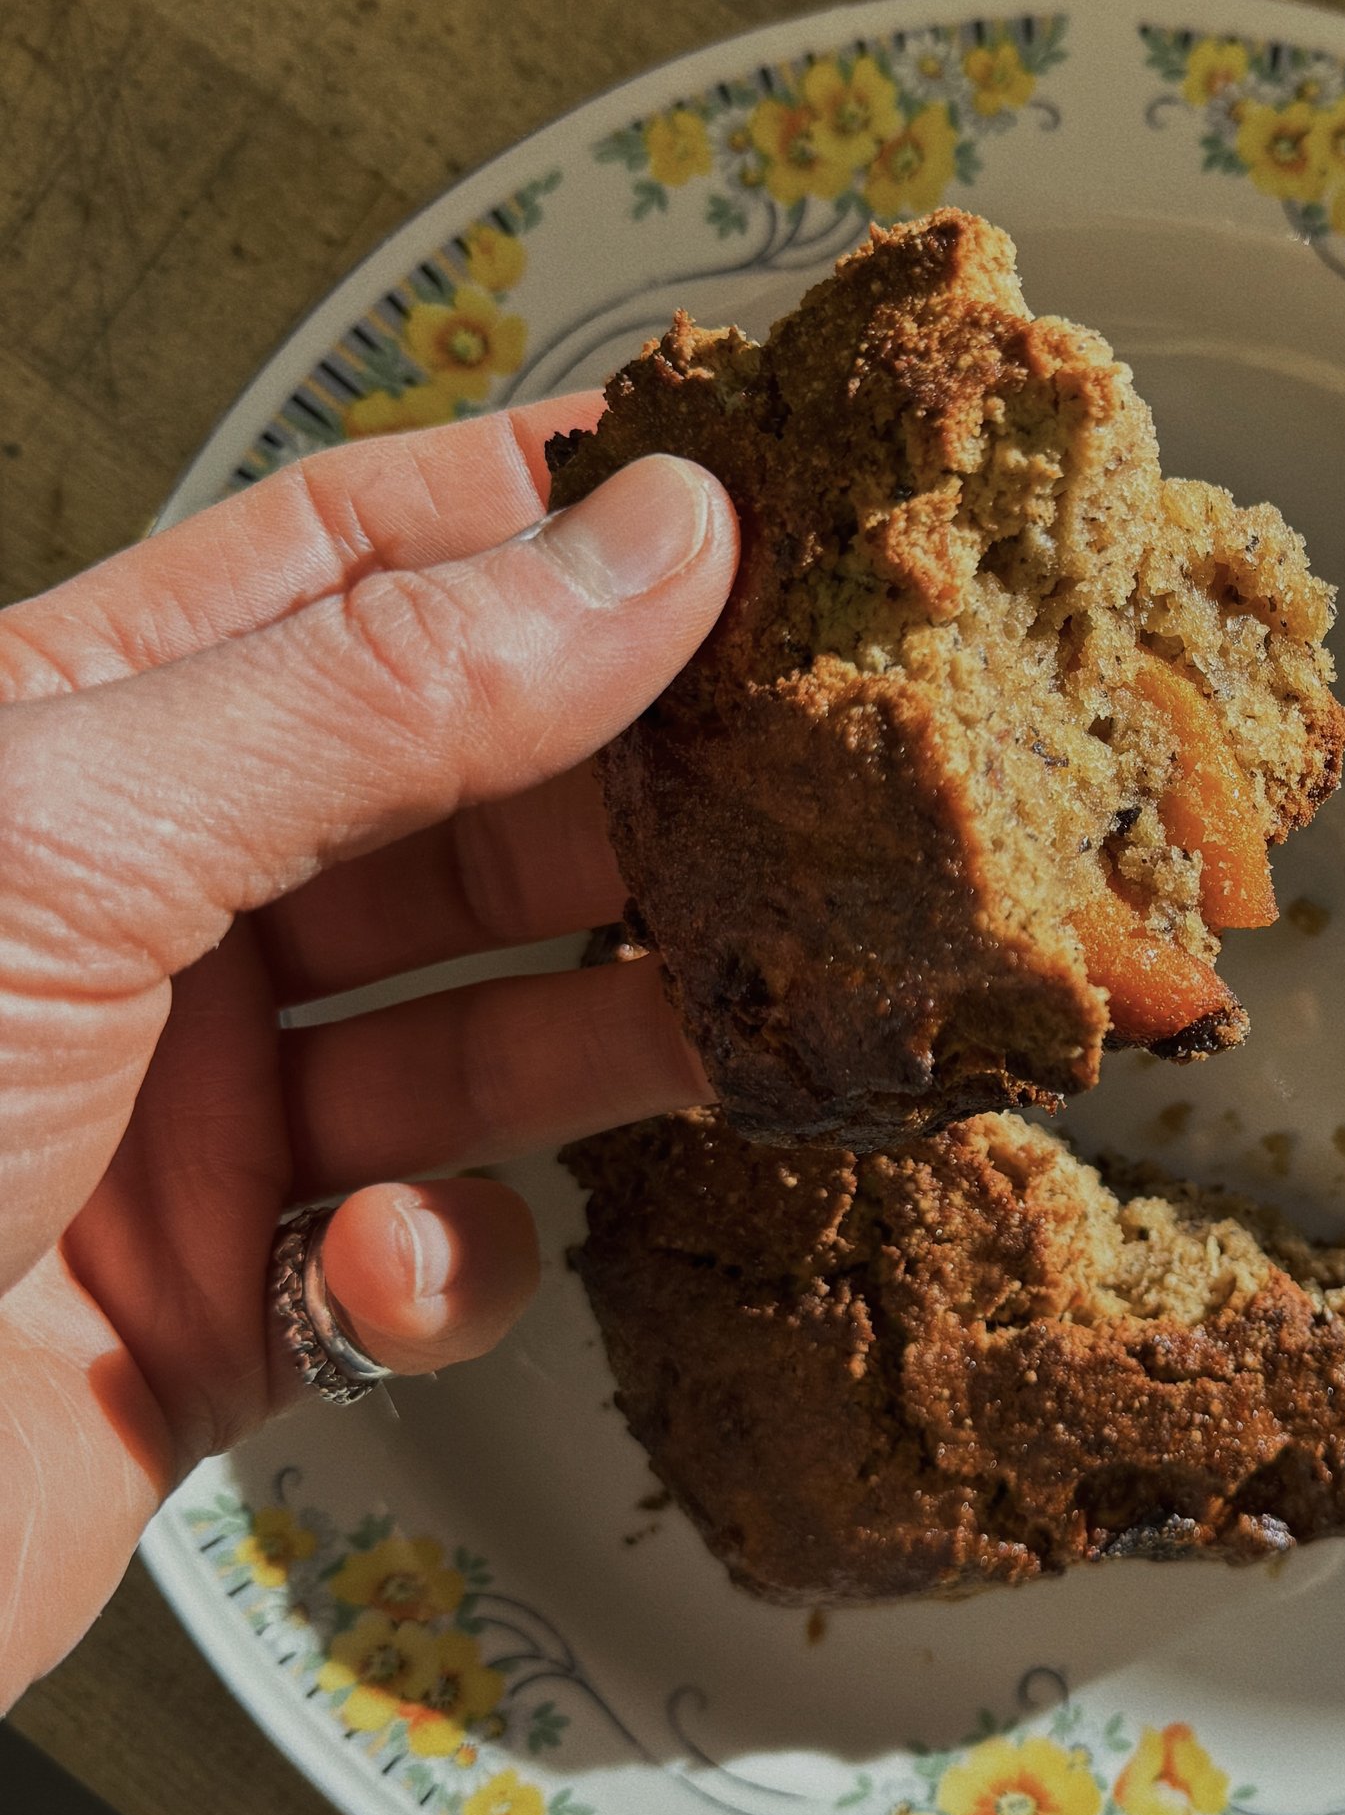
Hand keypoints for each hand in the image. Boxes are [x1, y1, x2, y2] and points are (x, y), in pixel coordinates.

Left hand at [0, 403, 736, 1708]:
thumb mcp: (74, 836)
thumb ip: (381, 691)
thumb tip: (648, 544)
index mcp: (66, 739)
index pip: (342, 563)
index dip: (539, 520)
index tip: (740, 498)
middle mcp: (135, 913)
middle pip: (453, 798)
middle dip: (622, 793)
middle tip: (800, 782)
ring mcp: (189, 1117)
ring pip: (479, 1030)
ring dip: (602, 1027)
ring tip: (722, 1010)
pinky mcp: (228, 1316)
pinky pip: (427, 1258)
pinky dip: (448, 1263)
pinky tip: (392, 1262)